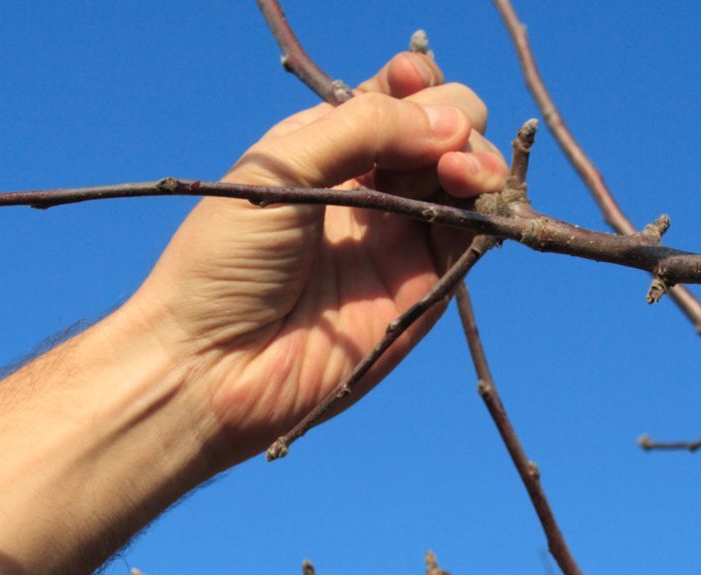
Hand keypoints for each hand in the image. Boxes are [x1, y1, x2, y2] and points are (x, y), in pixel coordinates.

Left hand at [125, 50, 507, 464]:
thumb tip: (450, 122)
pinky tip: (472, 192)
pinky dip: (485, 209)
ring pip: (468, 178)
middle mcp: (370, 186)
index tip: (412, 84)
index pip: (397, 95)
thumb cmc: (224, 261)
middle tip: (436, 147)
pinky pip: (471, 236)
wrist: (214, 365)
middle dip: (454, 120)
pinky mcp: (423, 287)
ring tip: (462, 173)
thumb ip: (365, 129)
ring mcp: (399, 236)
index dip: (418, 83)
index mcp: (327, 146)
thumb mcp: (284, 167)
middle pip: (445, 128)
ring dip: (479, 160)